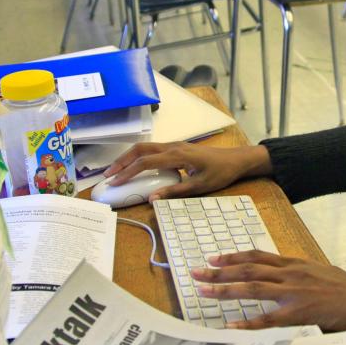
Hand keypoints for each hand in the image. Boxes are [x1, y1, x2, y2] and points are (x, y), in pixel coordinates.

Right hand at [103, 142, 271, 199]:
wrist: (237, 159)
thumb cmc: (221, 173)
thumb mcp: (199, 186)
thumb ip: (175, 192)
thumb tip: (151, 199)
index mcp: (177, 155)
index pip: (145, 162)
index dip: (127, 172)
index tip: (114, 182)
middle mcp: (173, 147)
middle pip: (140, 149)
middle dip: (122, 161)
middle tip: (108, 175)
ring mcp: (175, 145)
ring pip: (145, 147)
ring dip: (129, 157)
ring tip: (116, 171)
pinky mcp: (177, 148)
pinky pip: (153, 149)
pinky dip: (139, 156)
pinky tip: (135, 167)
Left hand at [190, 250, 345, 332]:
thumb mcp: (318, 271)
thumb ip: (297, 272)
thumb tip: (281, 274)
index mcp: (294, 263)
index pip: (257, 255)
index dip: (233, 256)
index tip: (214, 258)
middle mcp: (290, 273)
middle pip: (248, 268)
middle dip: (219, 271)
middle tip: (196, 272)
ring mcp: (293, 292)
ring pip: (252, 287)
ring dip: (226, 289)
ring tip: (205, 291)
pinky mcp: (299, 313)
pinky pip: (268, 319)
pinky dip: (248, 322)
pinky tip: (232, 325)